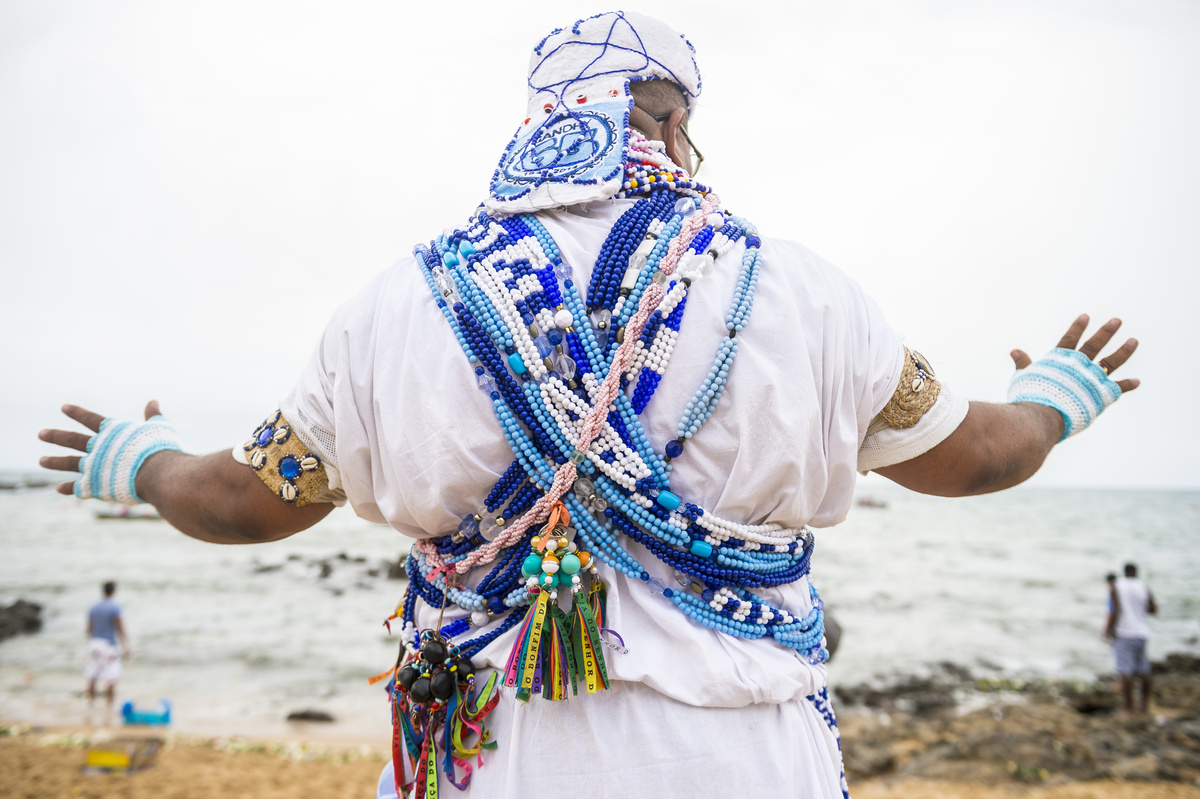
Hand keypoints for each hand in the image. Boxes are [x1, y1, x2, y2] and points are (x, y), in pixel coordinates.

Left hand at [38, 401, 162, 495]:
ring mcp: (93, 466)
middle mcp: (97, 447)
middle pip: (71, 439)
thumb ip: (153, 415)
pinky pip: (77, 487)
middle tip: (41, 434)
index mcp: (112, 432)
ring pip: (68, 462)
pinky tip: (59, 488)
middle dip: (55, 436)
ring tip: (41, 461)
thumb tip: (154, 401)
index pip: (90, 418)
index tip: (63, 407)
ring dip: (54, 461)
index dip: (77, 412)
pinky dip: (68, 488)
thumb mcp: (159, 427)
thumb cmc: (160, 448)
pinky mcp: (94, 485)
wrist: (156, 473)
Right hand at [1010, 314, 1139, 392]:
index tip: (1086, 316)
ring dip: (1124, 350)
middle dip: (1107, 332)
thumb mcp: (1023, 377)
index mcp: (1060, 360)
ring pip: (1112, 361)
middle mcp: (1079, 365)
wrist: (1043, 416)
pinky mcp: (1103, 394)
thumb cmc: (1029, 397)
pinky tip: (1137, 381)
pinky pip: (1118, 387)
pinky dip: (1128, 384)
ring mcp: (1092, 378)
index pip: (1070, 339)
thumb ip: (1023, 364)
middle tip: (1117, 321)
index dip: (1077, 328)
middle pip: (1096, 345)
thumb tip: (1014, 350)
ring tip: (1134, 341)